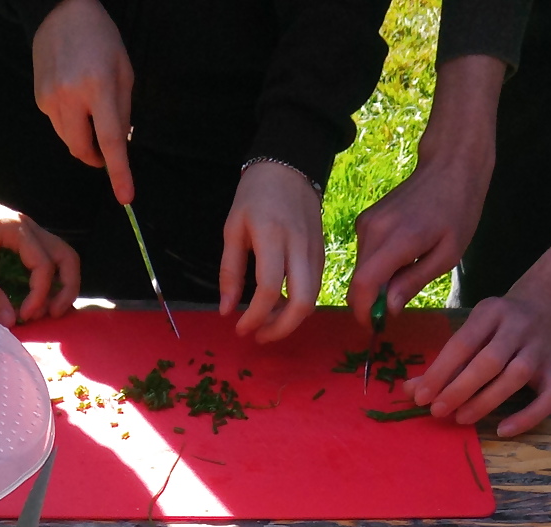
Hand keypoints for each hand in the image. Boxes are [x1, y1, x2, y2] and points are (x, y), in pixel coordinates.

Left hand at [0, 190, 79, 326]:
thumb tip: (10, 322)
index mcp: (18, 230)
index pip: (44, 266)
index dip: (39, 295)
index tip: (23, 315)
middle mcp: (29, 229)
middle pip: (66, 257)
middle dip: (66, 288)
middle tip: (53, 313)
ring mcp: (26, 234)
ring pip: (60, 258)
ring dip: (60, 285)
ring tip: (47, 310)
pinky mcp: (19, 242)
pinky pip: (43, 261)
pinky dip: (46, 281)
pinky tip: (35, 299)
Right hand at [32, 0, 133, 203]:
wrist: (60, 12)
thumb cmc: (101, 40)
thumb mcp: (123, 71)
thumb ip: (123, 112)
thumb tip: (119, 145)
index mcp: (98, 87)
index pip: (110, 140)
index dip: (118, 172)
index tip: (125, 197)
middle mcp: (70, 96)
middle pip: (83, 150)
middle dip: (97, 159)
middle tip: (107, 152)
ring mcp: (50, 99)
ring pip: (70, 141)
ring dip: (84, 140)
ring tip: (92, 114)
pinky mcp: (39, 99)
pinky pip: (59, 125)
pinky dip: (72, 123)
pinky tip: (75, 99)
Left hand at [220, 162, 323, 342]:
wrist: (290, 167)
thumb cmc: (255, 196)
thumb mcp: (233, 229)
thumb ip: (230, 272)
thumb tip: (227, 310)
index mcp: (272, 238)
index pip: (268, 290)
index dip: (255, 317)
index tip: (240, 328)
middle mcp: (299, 248)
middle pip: (302, 303)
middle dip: (281, 329)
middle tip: (259, 336)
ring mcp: (315, 251)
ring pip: (312, 299)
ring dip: (290, 319)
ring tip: (265, 321)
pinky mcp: (323, 253)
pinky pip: (315, 287)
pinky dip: (298, 304)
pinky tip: (279, 304)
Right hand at [347, 147, 492, 324]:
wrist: (449, 167)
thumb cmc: (458, 211)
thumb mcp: (447, 255)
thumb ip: (414, 281)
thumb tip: (389, 309)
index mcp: (397, 240)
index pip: (364, 284)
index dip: (363, 311)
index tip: (374, 327)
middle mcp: (372, 230)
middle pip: (359, 280)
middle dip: (372, 301)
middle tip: (396, 309)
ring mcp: (366, 223)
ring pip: (361, 268)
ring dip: (378, 282)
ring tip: (409, 272)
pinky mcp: (365, 220)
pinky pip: (365, 254)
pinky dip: (378, 266)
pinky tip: (403, 257)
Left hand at [403, 225, 550, 436]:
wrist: (549, 307)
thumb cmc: (498, 325)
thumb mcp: (472, 329)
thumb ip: (444, 360)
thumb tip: (411, 389)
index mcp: (491, 312)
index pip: (462, 343)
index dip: (439, 371)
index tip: (420, 395)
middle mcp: (518, 328)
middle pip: (490, 361)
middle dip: (460, 388)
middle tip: (437, 411)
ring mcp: (541, 349)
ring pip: (517, 376)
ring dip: (486, 401)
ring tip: (460, 418)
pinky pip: (550, 398)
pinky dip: (528, 417)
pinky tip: (502, 430)